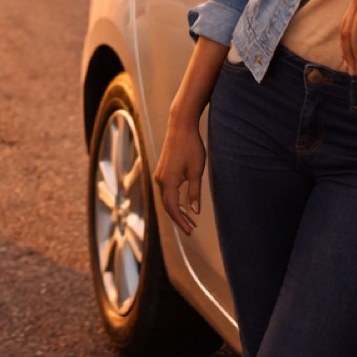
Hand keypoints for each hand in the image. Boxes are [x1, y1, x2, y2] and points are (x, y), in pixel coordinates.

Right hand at [153, 115, 207, 235]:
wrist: (180, 126)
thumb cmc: (191, 147)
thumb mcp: (196, 171)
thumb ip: (194, 192)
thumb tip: (194, 211)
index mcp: (168, 181)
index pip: (173, 208)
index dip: (181, 221)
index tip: (190, 230)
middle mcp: (160, 179)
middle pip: (167, 205)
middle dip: (179, 218)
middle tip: (191, 229)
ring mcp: (159, 174)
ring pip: (166, 198)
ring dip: (176, 210)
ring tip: (189, 220)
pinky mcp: (162, 170)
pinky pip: (166, 190)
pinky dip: (173, 200)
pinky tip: (182, 203)